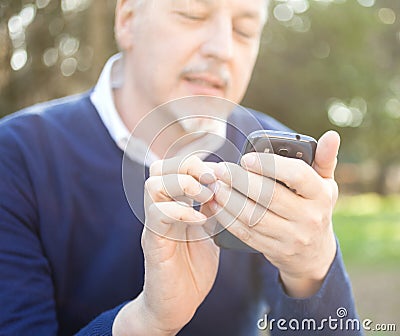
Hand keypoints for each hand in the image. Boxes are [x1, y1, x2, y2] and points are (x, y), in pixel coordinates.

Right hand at [113, 156, 219, 335]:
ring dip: (183, 184)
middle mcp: (161, 209)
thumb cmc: (193, 269)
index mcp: (175, 205)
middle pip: (159, 168)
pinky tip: (200, 221)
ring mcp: (155, 224)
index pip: (175, 167)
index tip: (219, 174)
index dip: (198, 163)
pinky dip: (181, 211)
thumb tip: (221, 189)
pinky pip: (158, 214)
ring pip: (153, 185)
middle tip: (210, 179)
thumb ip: (213, 211)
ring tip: (204, 197)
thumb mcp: (210, 233)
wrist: (176, 304)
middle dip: (187, 166)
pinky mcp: (153, 241)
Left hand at [208, 131, 339, 297]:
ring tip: (215, 185)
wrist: (314, 253)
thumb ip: (324, 159)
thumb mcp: (325, 184)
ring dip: (229, 200)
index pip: (297, 175)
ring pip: (254, 216)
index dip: (270, 166)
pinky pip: (246, 233)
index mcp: (321, 195)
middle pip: (269, 196)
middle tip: (221, 170)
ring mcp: (292, 237)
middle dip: (240, 181)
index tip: (247, 159)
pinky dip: (227, 218)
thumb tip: (332, 135)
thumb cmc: (315, 207)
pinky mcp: (274, 250)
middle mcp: (309, 217)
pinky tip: (216, 205)